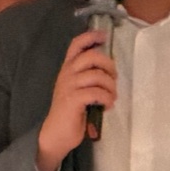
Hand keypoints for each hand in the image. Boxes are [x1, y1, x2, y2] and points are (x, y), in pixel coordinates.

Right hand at [35, 30, 115, 170]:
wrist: (55, 134)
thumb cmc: (70, 112)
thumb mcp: (76, 89)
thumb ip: (87, 77)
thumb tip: (108, 70)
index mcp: (67, 69)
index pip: (76, 45)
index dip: (90, 37)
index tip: (104, 36)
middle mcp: (67, 74)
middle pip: (91, 57)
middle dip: (108, 65)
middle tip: (114, 78)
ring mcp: (69, 86)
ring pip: (97, 75)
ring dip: (110, 86)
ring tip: (111, 97)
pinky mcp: (73, 100)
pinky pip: (97, 92)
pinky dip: (107, 98)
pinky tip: (107, 105)